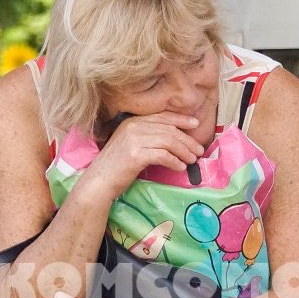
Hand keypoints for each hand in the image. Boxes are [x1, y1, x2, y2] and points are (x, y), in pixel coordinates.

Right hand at [81, 114, 206, 198]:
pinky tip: (180, 167)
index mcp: (133, 121)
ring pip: (169, 141)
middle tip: (199, 150)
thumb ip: (148, 137)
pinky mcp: (136, 154)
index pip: (162, 116)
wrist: (99, 181)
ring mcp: (134, 139)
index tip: (196, 124)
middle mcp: (133, 126)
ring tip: (192, 160)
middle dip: (187, 140)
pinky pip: (163, 155)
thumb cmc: (117, 166)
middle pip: (169, 129)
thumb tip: (175, 138)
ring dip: (184, 151)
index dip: (181, 119)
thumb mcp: (131, 144)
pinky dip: (175, 161)